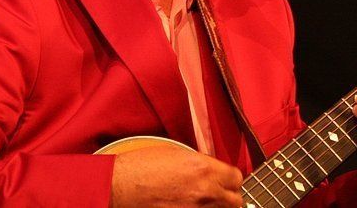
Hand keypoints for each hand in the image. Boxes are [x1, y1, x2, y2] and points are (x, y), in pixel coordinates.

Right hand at [110, 143, 243, 206]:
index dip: (230, 179)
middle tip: (217, 194)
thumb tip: (212, 172)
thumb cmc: (142, 166)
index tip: (224, 180)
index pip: (236, 177)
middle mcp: (205, 191)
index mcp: (204, 168)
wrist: (121, 186)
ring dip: (216, 207)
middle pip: (235, 201)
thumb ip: (200, 164)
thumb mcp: (176, 154)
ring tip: (203, 203)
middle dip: (228, 196)